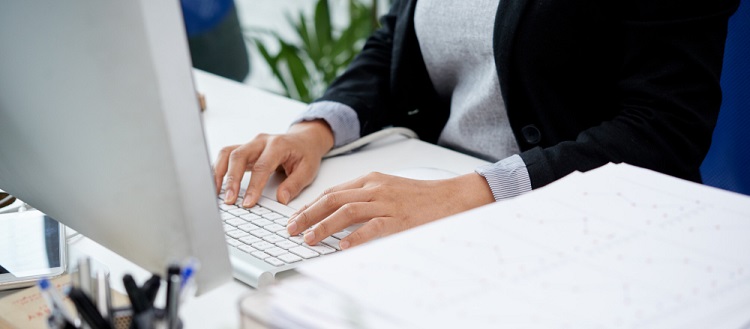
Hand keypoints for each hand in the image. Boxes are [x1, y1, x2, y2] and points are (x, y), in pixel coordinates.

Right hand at [213, 120, 333, 206]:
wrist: (303, 140)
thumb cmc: (305, 154)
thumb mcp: (308, 170)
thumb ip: (295, 184)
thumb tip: (281, 199)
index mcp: (278, 145)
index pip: (262, 166)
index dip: (253, 186)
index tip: (247, 203)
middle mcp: (261, 141)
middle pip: (239, 156)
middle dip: (232, 179)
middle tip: (228, 200)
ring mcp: (251, 144)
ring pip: (228, 153)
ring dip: (220, 173)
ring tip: (216, 193)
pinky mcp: (245, 149)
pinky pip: (227, 156)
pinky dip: (219, 169)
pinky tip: (216, 184)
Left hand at [287, 172, 494, 248]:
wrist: (452, 197)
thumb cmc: (420, 197)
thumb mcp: (388, 190)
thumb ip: (365, 198)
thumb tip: (338, 215)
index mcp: (370, 180)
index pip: (332, 191)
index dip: (310, 205)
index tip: (295, 218)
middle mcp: (375, 189)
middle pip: (333, 198)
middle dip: (308, 214)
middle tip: (291, 229)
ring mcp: (387, 203)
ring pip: (347, 211)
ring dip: (324, 225)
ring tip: (309, 238)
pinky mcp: (400, 219)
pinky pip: (374, 227)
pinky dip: (357, 237)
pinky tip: (344, 246)